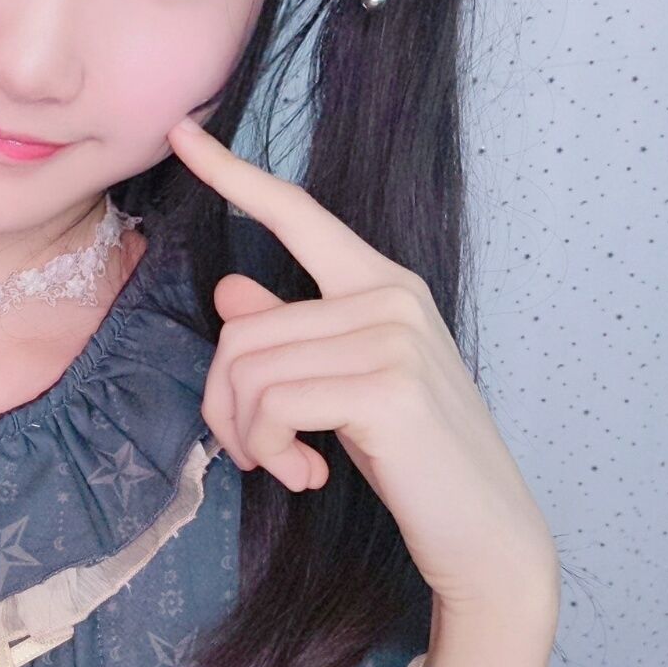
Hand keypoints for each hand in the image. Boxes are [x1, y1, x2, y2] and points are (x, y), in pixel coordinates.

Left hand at [167, 115, 558, 619]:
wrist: (485, 534)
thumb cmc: (412, 460)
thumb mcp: (343, 387)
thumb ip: (292, 336)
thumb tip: (231, 293)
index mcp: (382, 285)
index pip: (296, 214)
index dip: (233, 173)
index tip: (182, 132)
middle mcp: (391, 295)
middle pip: (240, 332)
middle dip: (226, 407)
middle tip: (258, 453)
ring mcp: (394, 336)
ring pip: (248, 371)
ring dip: (249, 438)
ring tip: (291, 465)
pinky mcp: (388, 386)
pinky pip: (272, 407)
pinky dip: (270, 451)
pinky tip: (309, 475)